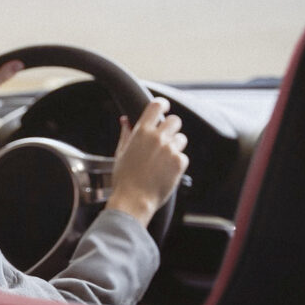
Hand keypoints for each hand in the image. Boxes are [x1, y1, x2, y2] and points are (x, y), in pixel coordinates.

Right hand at [107, 98, 188, 227]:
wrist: (133, 200)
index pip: (157, 106)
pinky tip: (165, 172)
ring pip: (181, 139)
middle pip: (175, 120)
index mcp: (141, 132)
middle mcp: (157, 137)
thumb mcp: (121, 153)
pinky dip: (176, 163)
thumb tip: (125, 120)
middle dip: (172, 128)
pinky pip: (183, 156)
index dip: (163, 104)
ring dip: (175, 146)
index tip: (165, 107)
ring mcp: (170, 149)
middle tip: (165, 139)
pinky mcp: (179, 162)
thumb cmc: (124, 178)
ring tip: (164, 160)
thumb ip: (126, 134)